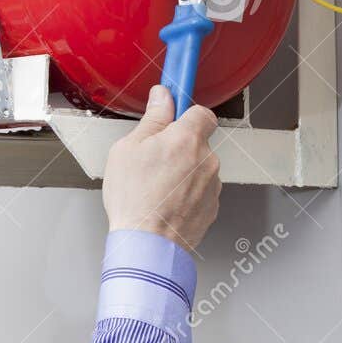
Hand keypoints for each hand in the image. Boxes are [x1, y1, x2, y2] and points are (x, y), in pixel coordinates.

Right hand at [103, 86, 221, 250]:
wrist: (147, 245)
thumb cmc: (135, 199)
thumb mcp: (129, 149)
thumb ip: (152, 119)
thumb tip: (162, 97)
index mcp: (187, 138)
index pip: (201, 111)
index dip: (186, 112)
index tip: (175, 109)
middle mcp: (206, 159)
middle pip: (198, 142)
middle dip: (179, 147)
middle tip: (153, 159)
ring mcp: (212, 185)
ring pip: (198, 168)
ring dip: (183, 172)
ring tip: (155, 187)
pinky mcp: (212, 208)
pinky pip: (200, 191)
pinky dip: (186, 194)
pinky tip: (164, 202)